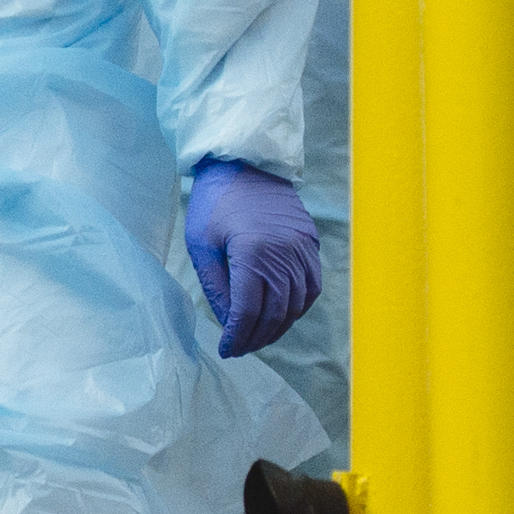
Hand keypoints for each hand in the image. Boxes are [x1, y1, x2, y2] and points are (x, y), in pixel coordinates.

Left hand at [182, 159, 321, 359]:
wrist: (244, 163)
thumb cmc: (214, 203)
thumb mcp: (202, 245)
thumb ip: (216, 287)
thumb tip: (228, 322)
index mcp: (252, 254)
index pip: (248, 311)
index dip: (237, 336)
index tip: (226, 350)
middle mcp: (283, 254)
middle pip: (275, 313)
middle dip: (256, 338)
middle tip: (240, 349)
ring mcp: (302, 249)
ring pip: (296, 304)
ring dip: (279, 327)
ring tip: (259, 337)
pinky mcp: (310, 242)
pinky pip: (311, 286)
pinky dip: (298, 306)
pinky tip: (282, 314)